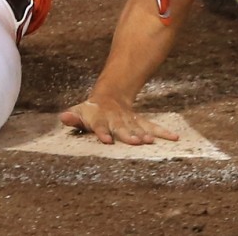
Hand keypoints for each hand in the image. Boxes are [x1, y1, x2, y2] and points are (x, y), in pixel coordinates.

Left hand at [59, 98, 178, 145]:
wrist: (111, 96)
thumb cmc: (92, 110)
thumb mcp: (81, 111)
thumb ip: (74, 117)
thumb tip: (63, 117)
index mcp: (101, 118)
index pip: (101, 125)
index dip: (103, 132)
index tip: (106, 140)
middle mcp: (117, 119)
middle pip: (122, 127)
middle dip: (128, 134)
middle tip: (135, 142)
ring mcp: (130, 120)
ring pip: (139, 127)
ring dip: (145, 134)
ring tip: (151, 142)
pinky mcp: (141, 123)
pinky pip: (153, 127)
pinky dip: (163, 132)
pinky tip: (174, 138)